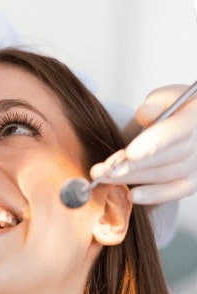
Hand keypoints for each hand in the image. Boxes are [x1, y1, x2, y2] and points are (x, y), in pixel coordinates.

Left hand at [91, 84, 196, 204]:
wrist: (188, 123)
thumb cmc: (172, 109)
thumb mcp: (165, 97)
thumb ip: (154, 105)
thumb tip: (145, 114)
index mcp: (195, 118)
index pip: (174, 132)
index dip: (152, 144)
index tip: (130, 153)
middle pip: (165, 158)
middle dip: (132, 166)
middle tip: (105, 171)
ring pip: (164, 175)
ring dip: (132, 179)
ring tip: (105, 178)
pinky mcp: (192, 181)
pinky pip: (174, 192)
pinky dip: (153, 195)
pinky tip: (131, 195)